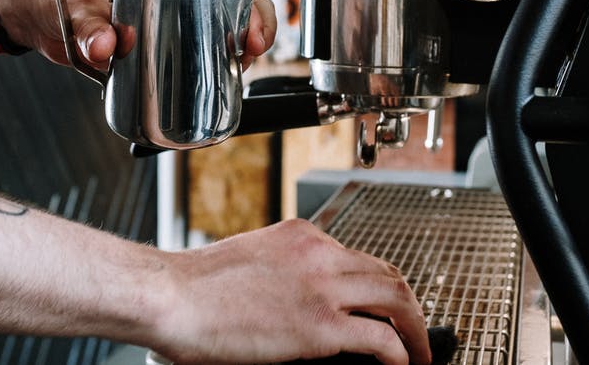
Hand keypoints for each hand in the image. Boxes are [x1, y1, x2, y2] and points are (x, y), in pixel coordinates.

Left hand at [0, 0, 277, 69]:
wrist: (34, 17)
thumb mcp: (74, 5)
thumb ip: (90, 26)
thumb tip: (108, 46)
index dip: (249, 9)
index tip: (253, 34)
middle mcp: (171, 5)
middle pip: (227, 19)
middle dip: (249, 39)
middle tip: (246, 61)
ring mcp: (163, 32)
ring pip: (210, 46)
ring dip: (227, 64)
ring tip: (231, 82)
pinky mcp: (149, 58)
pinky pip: (182, 68)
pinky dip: (198, 81)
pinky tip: (204, 97)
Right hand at [151, 219, 430, 364]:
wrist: (168, 295)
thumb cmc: (191, 287)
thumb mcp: (249, 262)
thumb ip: (282, 273)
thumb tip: (297, 301)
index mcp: (300, 235)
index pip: (356, 257)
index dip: (376, 286)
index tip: (381, 308)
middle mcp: (318, 253)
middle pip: (388, 273)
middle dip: (409, 305)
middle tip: (415, 331)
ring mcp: (322, 287)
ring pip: (397, 299)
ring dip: (416, 329)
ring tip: (420, 353)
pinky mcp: (319, 326)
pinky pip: (381, 339)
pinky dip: (401, 353)